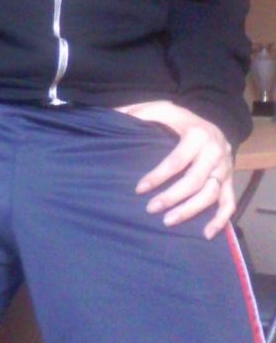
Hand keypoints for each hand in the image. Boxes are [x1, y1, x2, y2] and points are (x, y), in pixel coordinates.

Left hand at [117, 100, 233, 238]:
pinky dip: (221, 220)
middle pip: (194, 181)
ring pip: (211, 194)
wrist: (214, 119)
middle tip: (150, 209)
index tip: (139, 189)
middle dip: (171, 197)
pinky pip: (229, 203)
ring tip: (168, 221)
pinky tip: (206, 234)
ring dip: (190, 210)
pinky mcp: (230, 179)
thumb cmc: (180, 118)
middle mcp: (215, 152)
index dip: (157, 177)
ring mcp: (225, 168)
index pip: (176, 161)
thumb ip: (139, 113)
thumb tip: (112, 117)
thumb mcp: (161, 108)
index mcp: (197, 135)